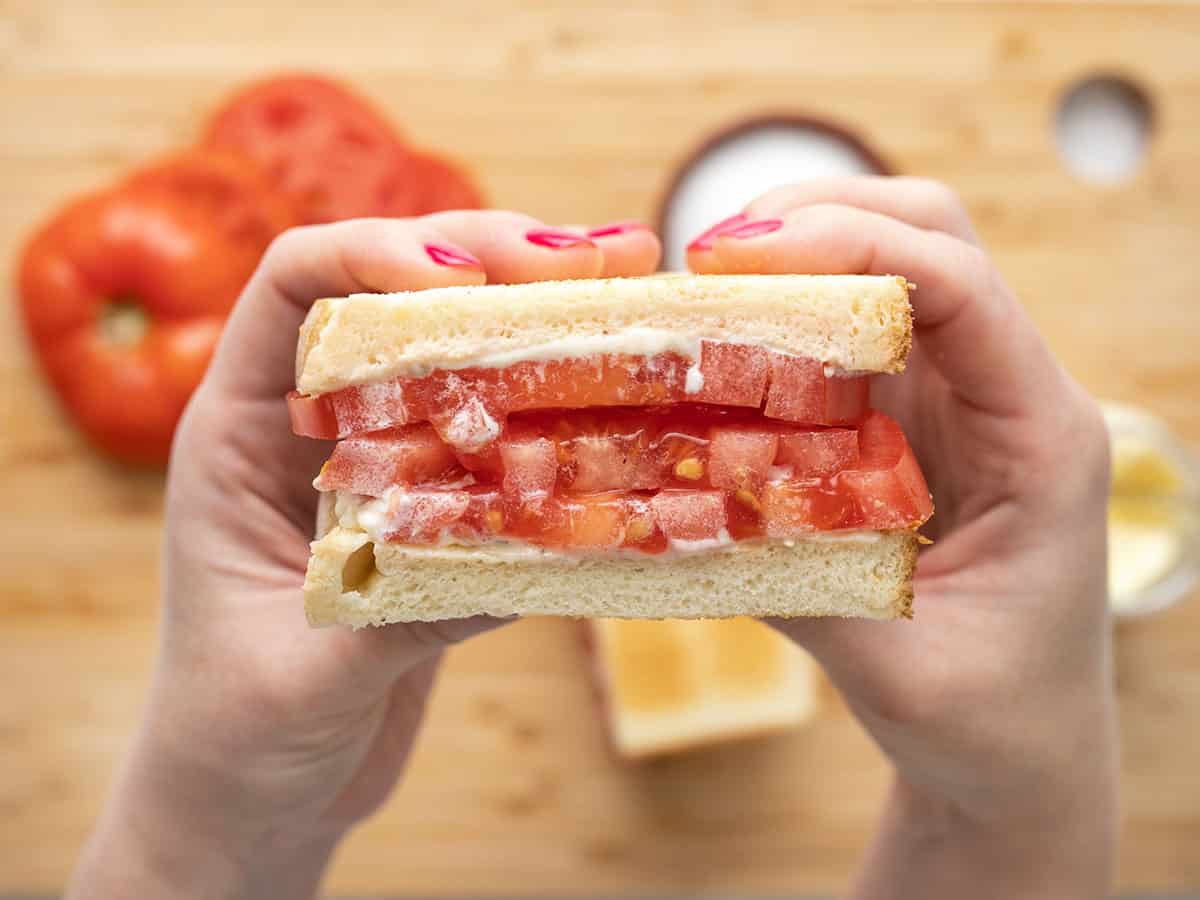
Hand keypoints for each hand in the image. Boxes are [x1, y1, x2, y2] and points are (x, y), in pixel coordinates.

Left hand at [68, 214, 660, 898]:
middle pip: (394, 296)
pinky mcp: (427, 507)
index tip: (467, 268)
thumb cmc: (237, 738)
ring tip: (626, 291)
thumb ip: (399, 610)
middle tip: (598, 259)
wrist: (254, 797)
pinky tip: (615, 399)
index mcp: (236, 433)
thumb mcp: (305, 675)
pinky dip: (554, 408)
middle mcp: (307, 427)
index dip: (376, 251)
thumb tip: (519, 552)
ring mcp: (373, 461)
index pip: (292, 285)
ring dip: (538, 318)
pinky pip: (494, 430)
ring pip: (456, 350)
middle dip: (491, 261)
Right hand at [689, 178, 1116, 898]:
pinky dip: (782, 317)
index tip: (739, 258)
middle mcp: (1005, 394)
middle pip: (930, 236)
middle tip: (707, 259)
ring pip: (888, 266)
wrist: (1020, 752)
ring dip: (795, 256)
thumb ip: (796, 585)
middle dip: (818, 218)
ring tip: (704, 290)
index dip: (852, 248)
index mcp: (1040, 438)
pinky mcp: (910, 419)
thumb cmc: (988, 721)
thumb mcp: (897, 670)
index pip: (963, 290)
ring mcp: (958, 400)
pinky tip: (723, 346)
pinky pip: (848, 332)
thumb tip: (677, 510)